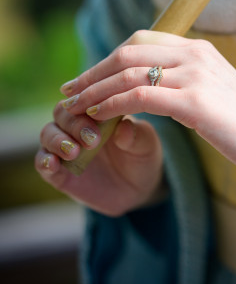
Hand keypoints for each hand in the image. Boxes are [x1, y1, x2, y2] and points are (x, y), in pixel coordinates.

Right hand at [35, 111, 164, 215]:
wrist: (139, 189)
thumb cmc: (143, 157)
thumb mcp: (146, 146)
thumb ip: (137, 136)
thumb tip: (124, 128)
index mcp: (99, 109)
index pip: (84, 95)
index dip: (87, 101)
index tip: (97, 112)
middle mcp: (78, 124)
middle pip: (62, 111)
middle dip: (75, 123)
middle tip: (92, 139)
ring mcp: (66, 146)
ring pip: (48, 132)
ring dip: (57, 139)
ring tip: (74, 151)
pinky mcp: (59, 171)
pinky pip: (41, 162)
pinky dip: (44, 161)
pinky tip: (53, 164)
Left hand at [58, 31, 235, 180]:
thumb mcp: (212, 92)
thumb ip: (183, 82)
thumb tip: (150, 89)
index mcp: (198, 49)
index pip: (140, 41)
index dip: (108, 58)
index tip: (88, 77)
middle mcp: (195, 54)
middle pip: (128, 52)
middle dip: (94, 71)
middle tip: (70, 89)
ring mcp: (196, 75)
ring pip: (129, 73)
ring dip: (95, 89)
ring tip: (75, 106)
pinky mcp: (196, 101)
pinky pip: (141, 96)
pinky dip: (113, 103)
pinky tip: (99, 115)